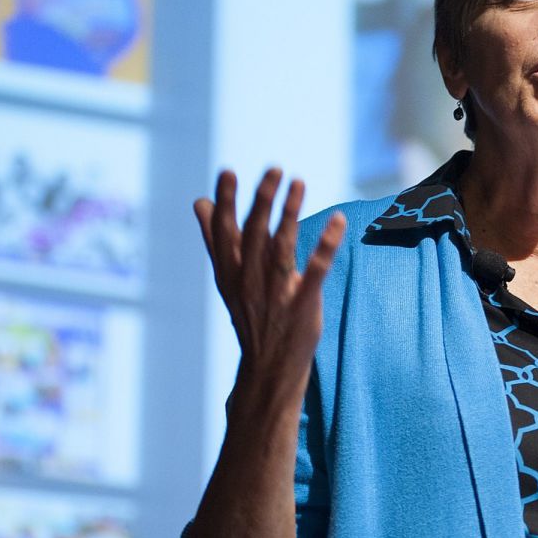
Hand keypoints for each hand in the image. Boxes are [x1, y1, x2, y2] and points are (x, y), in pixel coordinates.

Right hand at [194, 168, 345, 406]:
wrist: (267, 369)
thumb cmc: (251, 315)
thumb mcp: (228, 279)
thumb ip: (216, 239)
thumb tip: (198, 202)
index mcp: (230, 272)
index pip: (224, 232)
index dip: (225, 202)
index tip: (227, 172)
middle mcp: (249, 281)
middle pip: (254, 235)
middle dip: (262, 200)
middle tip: (273, 168)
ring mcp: (276, 294)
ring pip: (282, 247)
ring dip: (291, 212)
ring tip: (298, 182)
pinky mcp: (303, 305)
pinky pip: (316, 271)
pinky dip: (326, 244)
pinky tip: (339, 220)